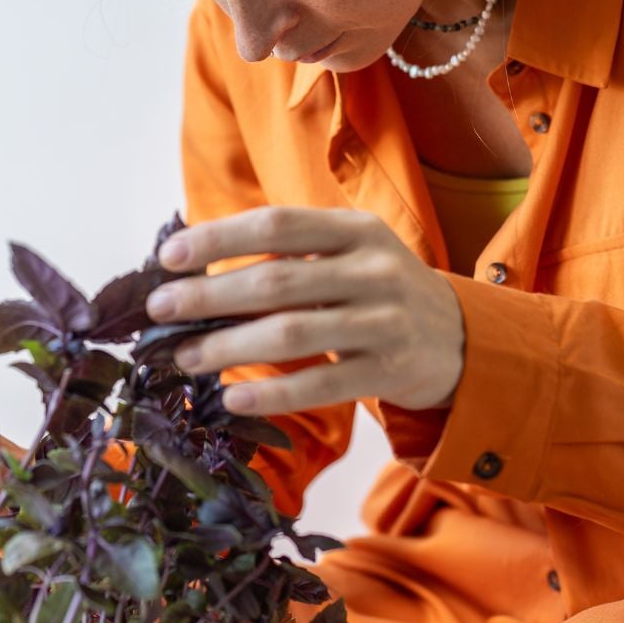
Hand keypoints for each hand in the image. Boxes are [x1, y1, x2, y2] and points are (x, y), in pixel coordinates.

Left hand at [147, 207, 465, 414]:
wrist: (462, 339)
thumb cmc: (380, 293)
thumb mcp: (350, 255)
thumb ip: (290, 255)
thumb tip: (198, 272)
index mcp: (356, 230)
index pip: (276, 225)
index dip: (218, 239)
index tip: (168, 258)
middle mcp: (373, 270)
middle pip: (277, 281)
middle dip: (210, 296)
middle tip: (161, 310)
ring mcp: (384, 321)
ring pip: (292, 334)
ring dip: (229, 347)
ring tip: (184, 357)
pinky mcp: (389, 370)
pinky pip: (321, 384)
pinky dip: (273, 394)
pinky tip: (233, 398)